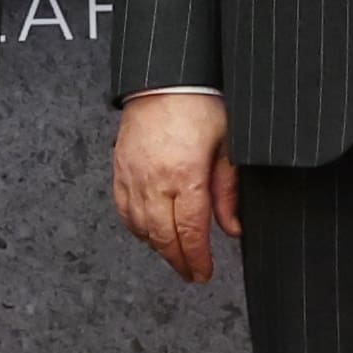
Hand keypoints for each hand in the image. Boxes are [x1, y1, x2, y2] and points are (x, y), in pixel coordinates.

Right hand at [112, 90, 238, 282]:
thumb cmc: (200, 104)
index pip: (189, 232)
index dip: (197, 259)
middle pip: (162, 237)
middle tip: (191, 273)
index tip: (203, 273)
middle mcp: (155, 181)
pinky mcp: (120, 169)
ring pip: (140, 228)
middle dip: (178, 261)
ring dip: (157, 247)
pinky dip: (135, 227)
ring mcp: (133, 176)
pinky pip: (123, 209)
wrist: (165, 79)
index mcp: (185, 176)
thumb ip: (227, 191)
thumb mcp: (228, 146)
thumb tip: (232, 227)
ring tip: (174, 255)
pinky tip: (148, 231)